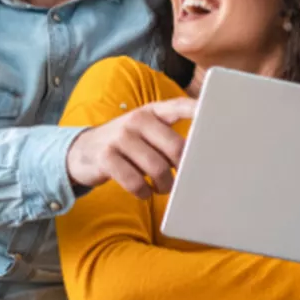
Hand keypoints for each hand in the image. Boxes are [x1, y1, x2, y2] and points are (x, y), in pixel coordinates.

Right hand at [66, 98, 197, 198]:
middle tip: (180, 179)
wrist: (81, 152)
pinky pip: (136, 182)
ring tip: (161, 188)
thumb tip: (200, 155)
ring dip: (164, 185)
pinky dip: (144, 193)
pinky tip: (143, 192)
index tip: (218, 116)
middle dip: (182, 169)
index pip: (179, 106)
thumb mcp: (143, 131)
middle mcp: (136, 120)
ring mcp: (119, 138)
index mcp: (150, 112)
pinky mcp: (106, 158)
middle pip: (175, 147)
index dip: (199, 110)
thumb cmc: (124, 145)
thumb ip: (167, 135)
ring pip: (157, 168)